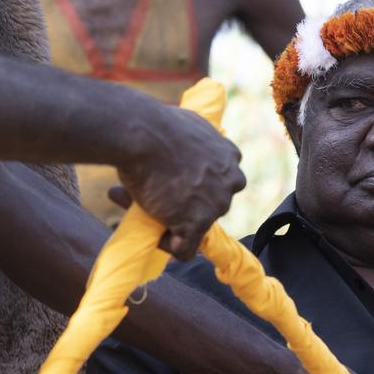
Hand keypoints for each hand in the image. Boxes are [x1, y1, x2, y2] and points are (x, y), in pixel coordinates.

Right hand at [110, 106, 245, 259]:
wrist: (143, 134)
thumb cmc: (154, 126)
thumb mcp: (184, 125)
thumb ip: (190, 144)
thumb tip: (173, 157)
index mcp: (229, 156)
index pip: (221, 180)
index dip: (197, 186)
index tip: (173, 184)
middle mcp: (231, 180)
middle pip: (210, 203)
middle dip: (183, 204)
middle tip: (152, 197)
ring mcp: (217, 203)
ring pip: (199, 225)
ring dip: (173, 223)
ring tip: (143, 211)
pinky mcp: (199, 222)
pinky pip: (187, 248)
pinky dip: (170, 247)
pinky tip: (153, 236)